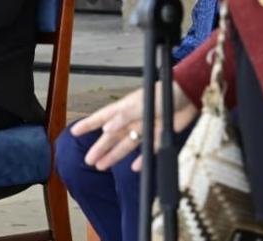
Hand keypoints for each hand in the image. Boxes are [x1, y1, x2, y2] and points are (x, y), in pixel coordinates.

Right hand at [70, 83, 197, 172]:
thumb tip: (106, 128)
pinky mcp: (159, 136)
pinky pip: (147, 150)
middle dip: (100, 148)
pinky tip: (135, 168)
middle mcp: (132, 120)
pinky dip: (142, 160)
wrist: (188, 95)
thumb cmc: (163, 94)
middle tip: (89, 160)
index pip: (102, 117)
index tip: (74, 132)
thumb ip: (123, 116)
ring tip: (102, 166)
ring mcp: (145, 128)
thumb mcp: (140, 104)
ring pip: (126, 145)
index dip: (88, 124)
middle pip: (112, 136)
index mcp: (125, 109)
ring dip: (114, 156)